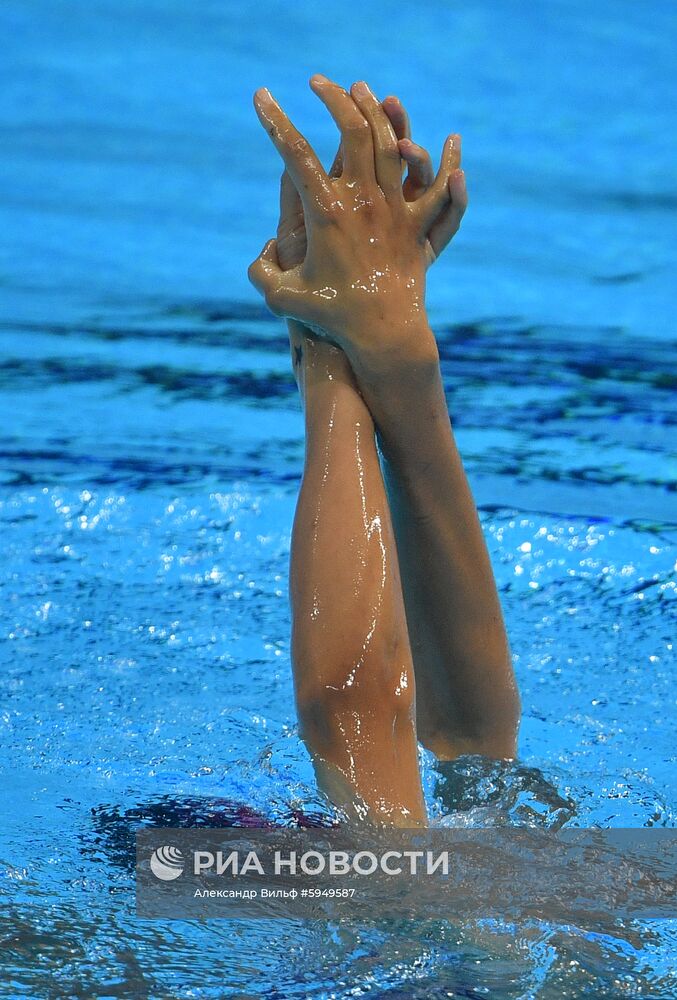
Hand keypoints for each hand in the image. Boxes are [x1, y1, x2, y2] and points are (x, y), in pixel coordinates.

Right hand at [248, 75, 465, 360]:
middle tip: (319, 83)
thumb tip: (263, 257)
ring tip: (364, 93)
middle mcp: (364, 202)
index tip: (261, 96)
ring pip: (392, 143)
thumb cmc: (330, 318)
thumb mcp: (282, 298)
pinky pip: (441, 189)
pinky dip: (449, 164)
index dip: (274, 119)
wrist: (381, 336)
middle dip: (333, 97)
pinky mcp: (420, 226)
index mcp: (326, 212)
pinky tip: (453, 143)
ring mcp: (396, 210)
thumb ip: (262, 274)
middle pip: (352, 129)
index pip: (294, 152)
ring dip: (378, 112)